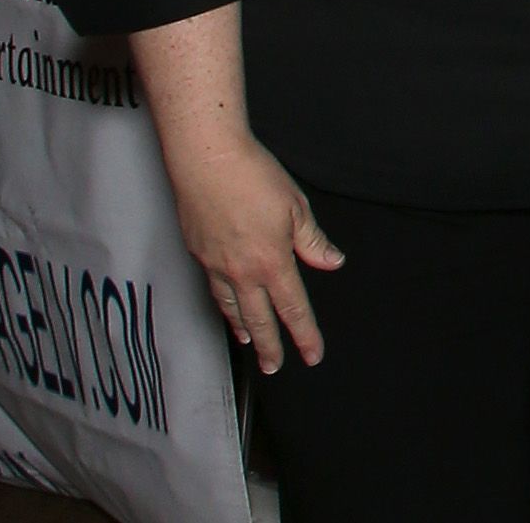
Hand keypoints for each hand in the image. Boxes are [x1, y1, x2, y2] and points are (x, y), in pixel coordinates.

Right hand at [157, 129, 341, 372]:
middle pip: (259, 319)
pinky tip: (227, 308)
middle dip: (270, 346)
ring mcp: (215, 264)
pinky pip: (214, 289)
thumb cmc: (254, 177)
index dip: (304, 334)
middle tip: (275, 368)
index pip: (293, 307)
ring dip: (244, 328)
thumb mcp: (296, 208)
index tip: (312, 355)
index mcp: (272, 261)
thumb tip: (332, 263)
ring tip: (250, 343)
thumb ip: (313, 241)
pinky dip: (224, 305)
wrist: (206, 160)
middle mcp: (241, 271)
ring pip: (232, 307)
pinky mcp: (198, 252)